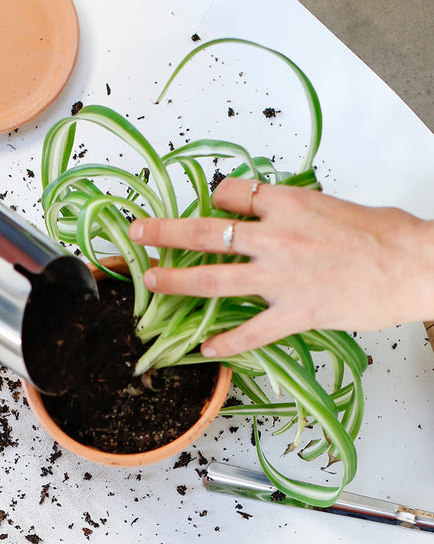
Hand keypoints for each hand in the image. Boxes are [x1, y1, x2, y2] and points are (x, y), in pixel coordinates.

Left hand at [129, 177, 433, 355]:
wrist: (412, 264)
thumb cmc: (382, 233)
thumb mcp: (330, 206)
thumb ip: (294, 211)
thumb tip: (272, 214)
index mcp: (287, 203)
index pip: (231, 194)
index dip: (215, 199)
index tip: (209, 207)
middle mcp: (275, 237)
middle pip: (205, 232)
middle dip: (164, 231)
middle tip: (138, 232)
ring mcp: (280, 277)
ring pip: (213, 279)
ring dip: (176, 281)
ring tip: (151, 281)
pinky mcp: (294, 313)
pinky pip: (250, 331)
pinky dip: (226, 343)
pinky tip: (207, 349)